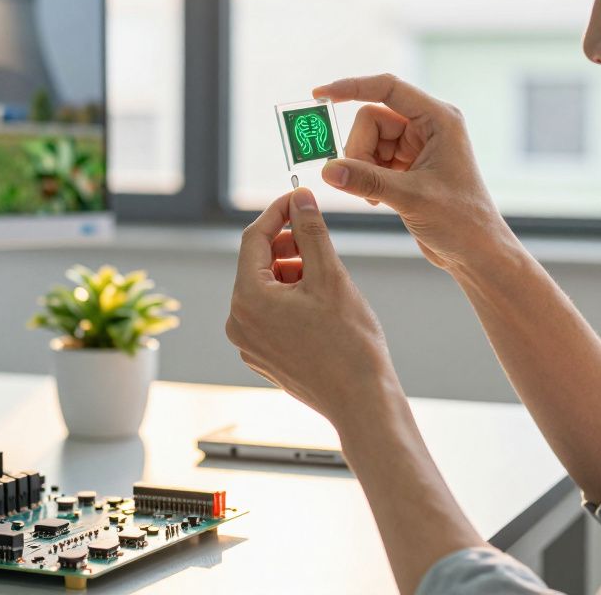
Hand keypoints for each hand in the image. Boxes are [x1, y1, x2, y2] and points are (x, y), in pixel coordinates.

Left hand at [226, 188, 398, 423]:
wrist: (362, 402)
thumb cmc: (350, 344)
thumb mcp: (330, 276)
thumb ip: (310, 231)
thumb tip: (300, 198)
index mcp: (249, 299)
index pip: (253, 238)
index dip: (277, 212)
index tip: (299, 198)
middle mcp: (239, 323)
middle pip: (257, 264)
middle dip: (287, 245)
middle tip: (318, 238)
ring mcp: (249, 343)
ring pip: (265, 289)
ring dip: (291, 272)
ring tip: (326, 278)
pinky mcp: (263, 357)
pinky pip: (270, 314)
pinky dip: (291, 299)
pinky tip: (321, 305)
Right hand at [313, 74, 513, 272]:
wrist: (476, 252)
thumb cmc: (461, 221)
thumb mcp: (411, 198)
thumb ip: (367, 180)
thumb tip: (328, 170)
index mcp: (438, 119)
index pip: (387, 88)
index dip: (352, 87)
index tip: (320, 94)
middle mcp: (428, 126)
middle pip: (371, 120)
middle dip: (359, 151)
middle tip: (363, 183)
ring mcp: (417, 146)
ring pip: (368, 142)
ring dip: (362, 168)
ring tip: (376, 197)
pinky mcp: (408, 166)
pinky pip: (372, 159)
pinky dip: (367, 178)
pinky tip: (379, 201)